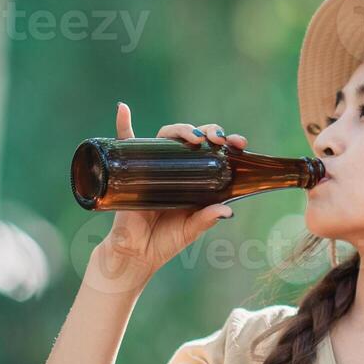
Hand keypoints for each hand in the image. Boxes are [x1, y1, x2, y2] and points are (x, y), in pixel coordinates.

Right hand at [87, 104, 249, 289]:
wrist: (136, 254)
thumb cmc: (165, 240)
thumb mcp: (191, 229)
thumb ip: (207, 219)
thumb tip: (228, 210)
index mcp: (193, 178)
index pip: (212, 151)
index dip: (227, 142)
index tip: (240, 144)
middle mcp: (174, 167)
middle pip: (192, 138)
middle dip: (209, 131)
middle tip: (219, 139)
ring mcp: (152, 166)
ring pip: (167, 136)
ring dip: (181, 128)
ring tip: (194, 136)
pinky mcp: (130, 170)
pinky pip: (124, 143)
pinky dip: (123, 125)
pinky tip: (123, 109)